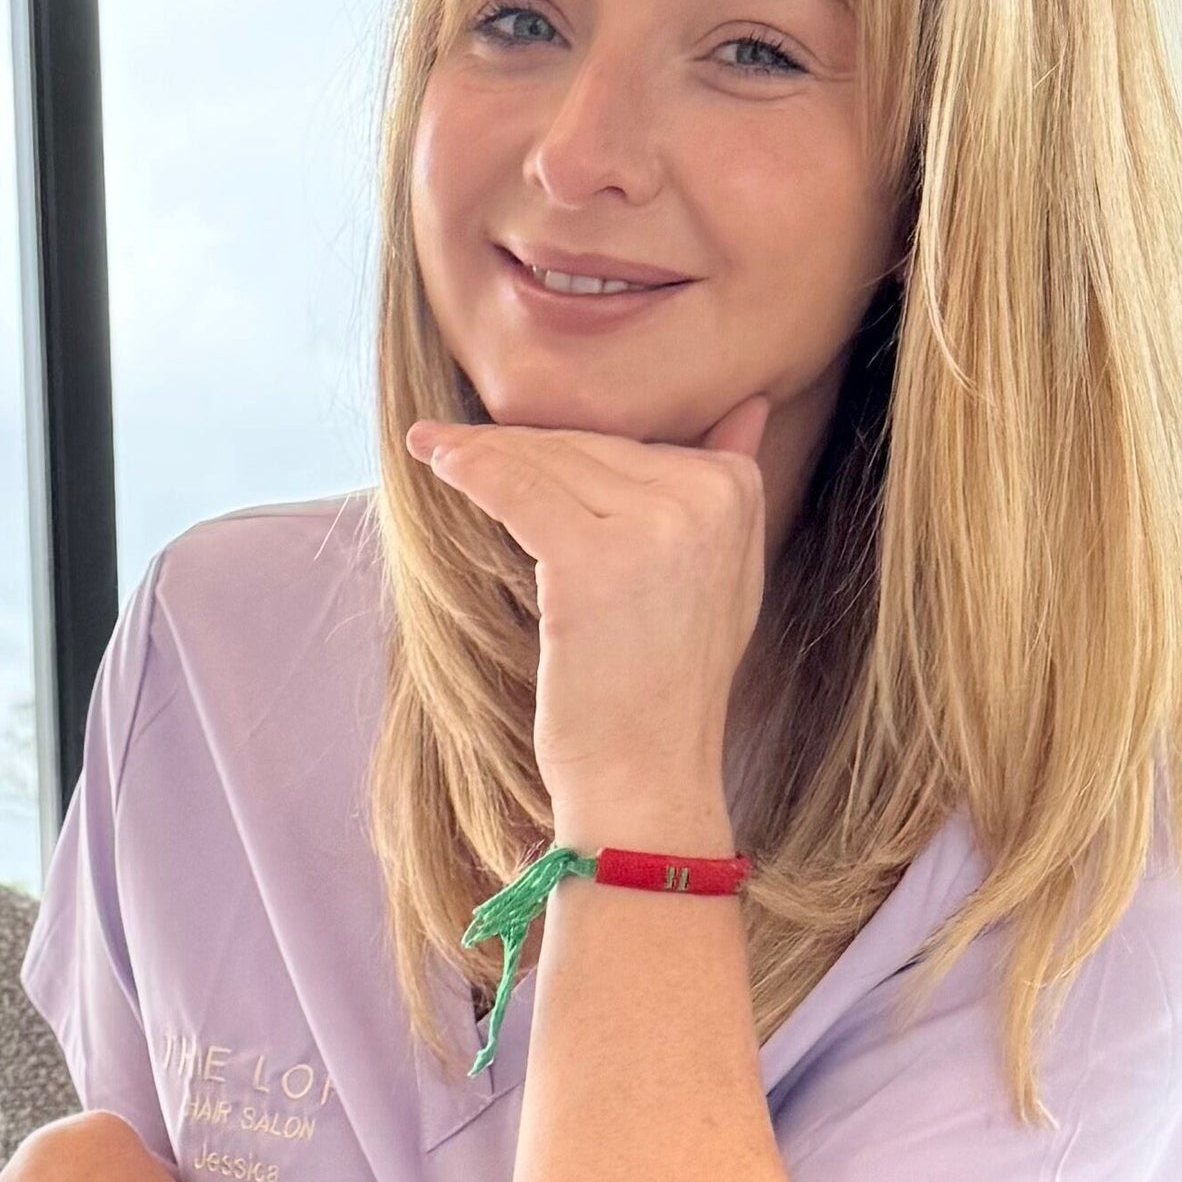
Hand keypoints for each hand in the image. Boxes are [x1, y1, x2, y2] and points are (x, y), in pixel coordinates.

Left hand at [404, 397, 768, 842]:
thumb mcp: (724, 576)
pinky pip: (517, 493)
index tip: (507, 440)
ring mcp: (655, 526)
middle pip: (586, 449)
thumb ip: (728, 485)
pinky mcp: (592, 560)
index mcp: (738, 492)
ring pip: (546, 465)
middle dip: (516, 447)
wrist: (647, 775)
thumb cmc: (665, 683)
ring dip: (480, 453)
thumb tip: (749, 406)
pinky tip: (437, 462)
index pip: (630, 444)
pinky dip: (470, 472)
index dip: (562, 446)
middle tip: (450, 442)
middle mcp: (707, 499)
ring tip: (432, 446)